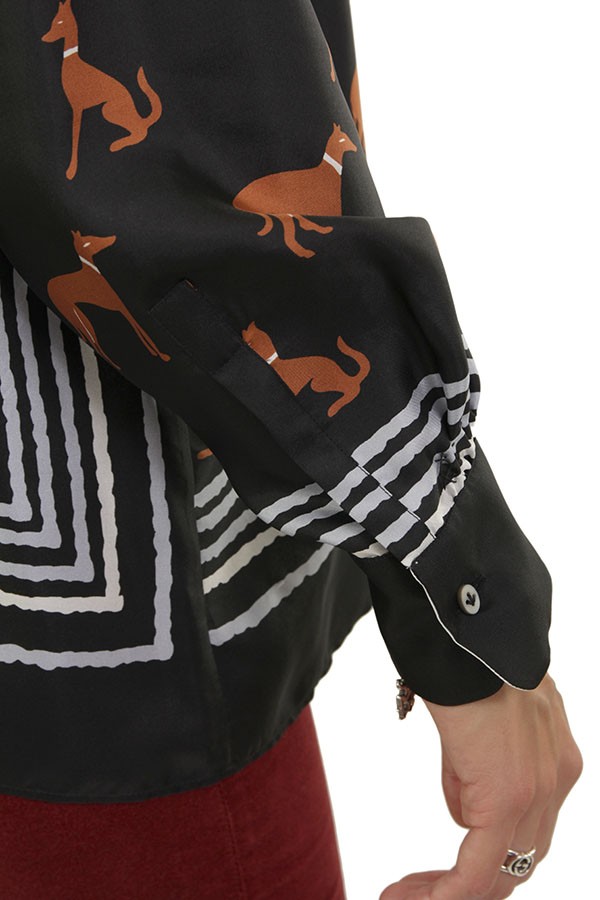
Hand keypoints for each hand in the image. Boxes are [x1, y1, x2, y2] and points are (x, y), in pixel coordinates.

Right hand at [379, 672, 582, 898]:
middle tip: (417, 890)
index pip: (527, 834)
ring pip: (499, 872)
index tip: (443, 877)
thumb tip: (464, 809)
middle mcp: (557, 780)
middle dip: (467, 885)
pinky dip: (444, 892)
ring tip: (403, 894)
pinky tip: (410, 896)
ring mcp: (538, 791)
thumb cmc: (461, 660)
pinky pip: (477, 869)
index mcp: (556, 759)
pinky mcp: (507, 798)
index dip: (485, 862)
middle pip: (517, 861)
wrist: (460, 630)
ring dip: (448, 891)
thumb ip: (480, 767)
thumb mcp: (483, 717)